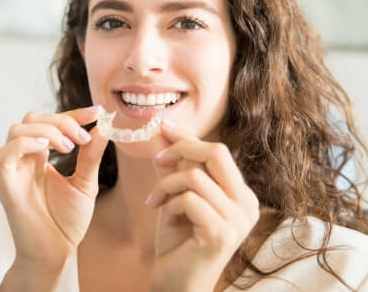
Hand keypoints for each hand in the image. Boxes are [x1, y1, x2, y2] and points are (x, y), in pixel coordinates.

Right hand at [0, 105, 107, 273]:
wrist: (56, 253)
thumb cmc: (66, 221)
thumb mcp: (85, 183)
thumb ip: (90, 156)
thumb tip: (102, 128)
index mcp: (41, 157)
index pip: (51, 123)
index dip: (73, 113)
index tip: (97, 112)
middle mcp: (25, 160)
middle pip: (31, 119)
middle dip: (61, 120)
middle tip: (82, 137)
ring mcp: (14, 171)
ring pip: (17, 130)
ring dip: (47, 131)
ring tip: (69, 147)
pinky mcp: (6, 186)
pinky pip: (4, 154)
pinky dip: (25, 143)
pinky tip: (47, 150)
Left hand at [148, 120, 259, 291]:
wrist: (176, 284)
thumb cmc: (178, 242)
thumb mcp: (175, 196)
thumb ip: (172, 166)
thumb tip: (161, 131)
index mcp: (241, 194)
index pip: (217, 152)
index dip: (188, 137)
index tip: (163, 126)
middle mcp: (247, 204)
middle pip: (216, 152)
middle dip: (181, 149)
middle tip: (157, 160)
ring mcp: (238, 220)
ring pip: (195, 176)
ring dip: (166, 184)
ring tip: (155, 201)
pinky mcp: (222, 233)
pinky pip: (189, 198)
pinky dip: (169, 202)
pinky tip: (162, 215)